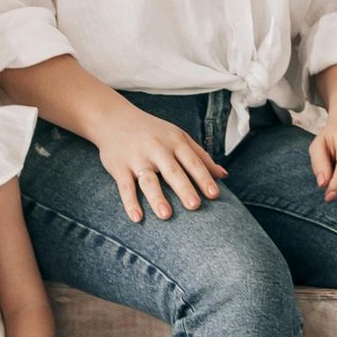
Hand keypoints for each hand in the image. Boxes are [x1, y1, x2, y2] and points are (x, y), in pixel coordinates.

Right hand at [90, 104, 225, 224]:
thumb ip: (200, 156)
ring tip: (166, 215)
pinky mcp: (119, 167)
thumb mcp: (178, 137)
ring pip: (148, 180)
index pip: (192, 162)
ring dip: (157, 197)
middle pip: (172, 171)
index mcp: (174, 142)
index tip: (215, 195)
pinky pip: (125, 187)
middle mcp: (157, 149)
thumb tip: (223, 175)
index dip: (204, 178)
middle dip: (184, 188)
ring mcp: (137, 159)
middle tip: (194, 206)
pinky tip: (137, 218)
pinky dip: (130, 203)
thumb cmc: (152, 131)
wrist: (113, 118)